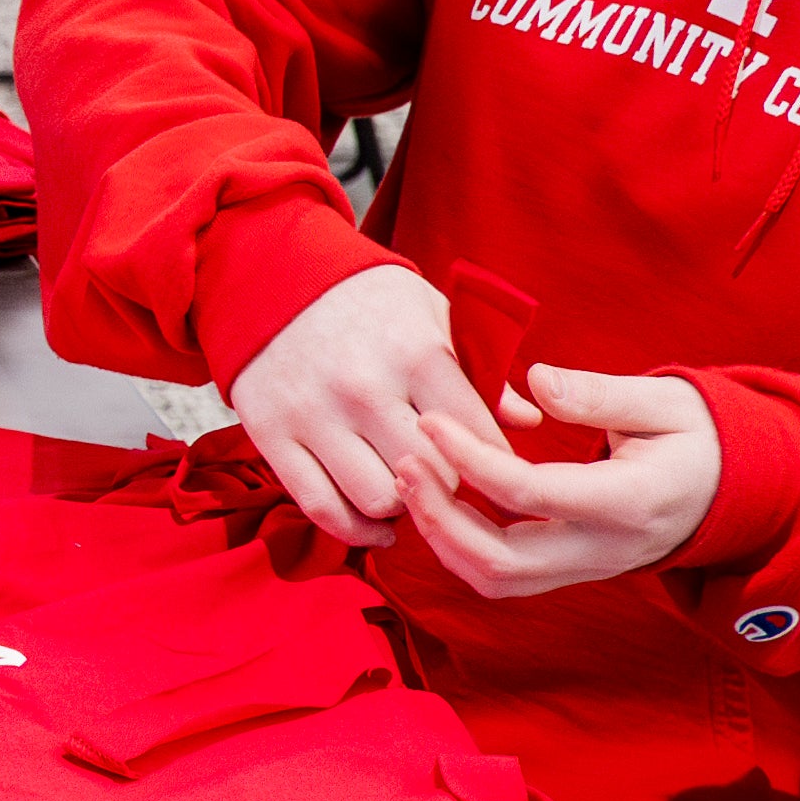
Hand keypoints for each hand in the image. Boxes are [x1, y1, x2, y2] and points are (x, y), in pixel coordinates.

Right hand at [224, 265, 533, 548]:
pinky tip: (377, 523)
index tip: (495, 475)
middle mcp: (364, 386)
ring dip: (401, 507)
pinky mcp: (271, 432)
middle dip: (448, 487)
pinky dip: (354, 529)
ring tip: (408, 491)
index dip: (494, 465)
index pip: (476, 436)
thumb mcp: (431, 314)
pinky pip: (320, 506)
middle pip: (431, 476)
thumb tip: (527, 420)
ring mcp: (314, 412)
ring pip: (377, 499)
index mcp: (415, 353)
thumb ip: (479, 370)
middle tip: (448, 483)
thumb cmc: (367, 298)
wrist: (272, 271)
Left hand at [396, 364, 723, 599]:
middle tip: (403, 462)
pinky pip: (505, 577)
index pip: (531, 494)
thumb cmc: (699, 436)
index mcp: (631, 503)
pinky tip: (438, 501)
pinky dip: (460, 547)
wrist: (732, 490)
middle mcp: (606, 550)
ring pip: (497, 581)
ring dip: (443, 538)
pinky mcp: (572, 571)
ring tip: (410, 481)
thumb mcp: (666, 402)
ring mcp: (588, 569)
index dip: (471, 460)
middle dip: (440, 517)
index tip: (430, 422)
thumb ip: (600, 395)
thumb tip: (536, 381)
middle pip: (503, 562)